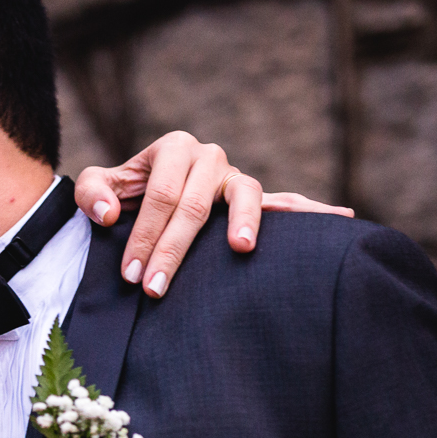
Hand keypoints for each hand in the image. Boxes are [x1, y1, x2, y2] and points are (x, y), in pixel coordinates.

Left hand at [73, 133, 353, 297]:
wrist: (140, 199)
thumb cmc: (120, 196)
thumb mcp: (98, 189)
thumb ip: (93, 194)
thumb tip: (110, 214)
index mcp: (174, 149)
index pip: (162, 195)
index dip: (145, 235)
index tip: (132, 275)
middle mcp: (210, 158)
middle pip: (196, 204)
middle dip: (174, 249)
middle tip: (155, 288)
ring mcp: (235, 180)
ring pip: (247, 196)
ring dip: (244, 223)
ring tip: (241, 248)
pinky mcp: (253, 202)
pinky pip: (286, 204)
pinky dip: (312, 211)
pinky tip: (343, 219)